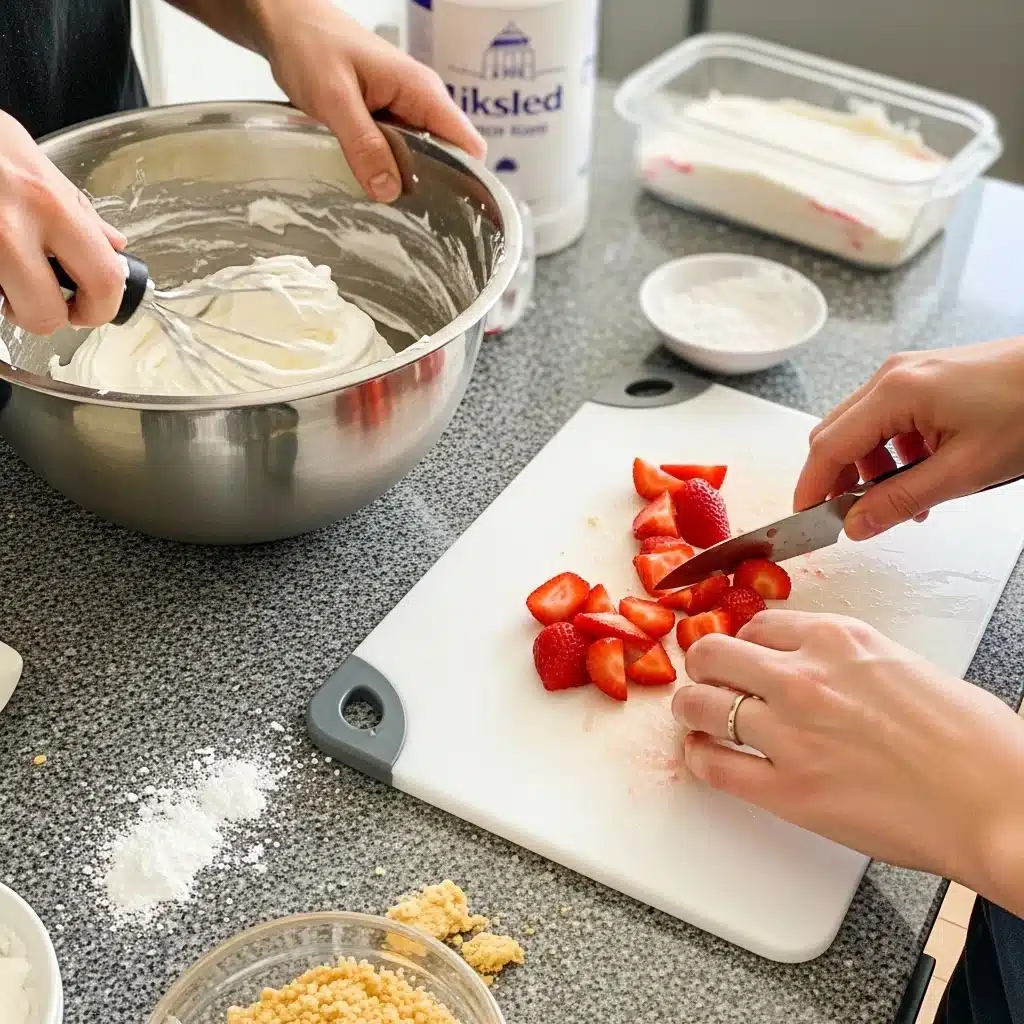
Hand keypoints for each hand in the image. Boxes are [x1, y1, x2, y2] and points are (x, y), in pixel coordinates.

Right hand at [0, 111, 126, 333]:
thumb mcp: (31, 158)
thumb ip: (74, 207)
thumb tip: (110, 244)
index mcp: (48, 203)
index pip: (103, 279)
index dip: (103, 307)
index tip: (95, 307)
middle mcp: (10, 228)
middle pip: (45, 314)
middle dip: (49, 316)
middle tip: (45, 300)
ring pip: (4, 308)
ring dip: (10, 303)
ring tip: (7, 274)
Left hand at [255, 0, 485, 202]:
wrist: (286, 22)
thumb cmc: (311, 44)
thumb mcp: (334, 97)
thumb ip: (363, 144)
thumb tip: (390, 191)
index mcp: (422, 91)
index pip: (468, 144)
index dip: (467, 180)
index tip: (449, 212)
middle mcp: (420, 102)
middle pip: (447, 158)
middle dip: (432, 188)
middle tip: (407, 219)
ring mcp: (403, 110)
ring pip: (421, 159)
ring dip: (405, 182)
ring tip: (387, 208)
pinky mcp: (384, 119)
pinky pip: (397, 152)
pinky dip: (386, 170)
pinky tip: (369, 186)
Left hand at [672, 610, 1023, 914]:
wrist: (999, 802)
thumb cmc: (973, 739)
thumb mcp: (902, 664)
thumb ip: (845, 659)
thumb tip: (813, 666)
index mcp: (836, 639)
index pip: (757, 626)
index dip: (744, 643)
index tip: (742, 656)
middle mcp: (802, 676)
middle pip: (713, 654)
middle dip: (705, 666)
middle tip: (707, 681)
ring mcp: (789, 733)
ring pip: (700, 704)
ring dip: (691, 708)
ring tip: (695, 716)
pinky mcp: (787, 791)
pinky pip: (713, 766)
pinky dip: (699, 758)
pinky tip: (704, 755)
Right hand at [793, 339, 1023, 539]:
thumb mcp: (965, 470)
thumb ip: (902, 501)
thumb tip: (855, 525)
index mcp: (894, 392)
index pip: (828, 448)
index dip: (811, 489)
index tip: (805, 522)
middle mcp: (890, 376)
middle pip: (834, 435)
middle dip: (835, 481)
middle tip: (849, 519)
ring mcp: (905, 373)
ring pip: (859, 430)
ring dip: (866, 470)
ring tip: (900, 503)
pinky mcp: (922, 378)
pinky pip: (885, 420)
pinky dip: (889, 453)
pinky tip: (916, 476)